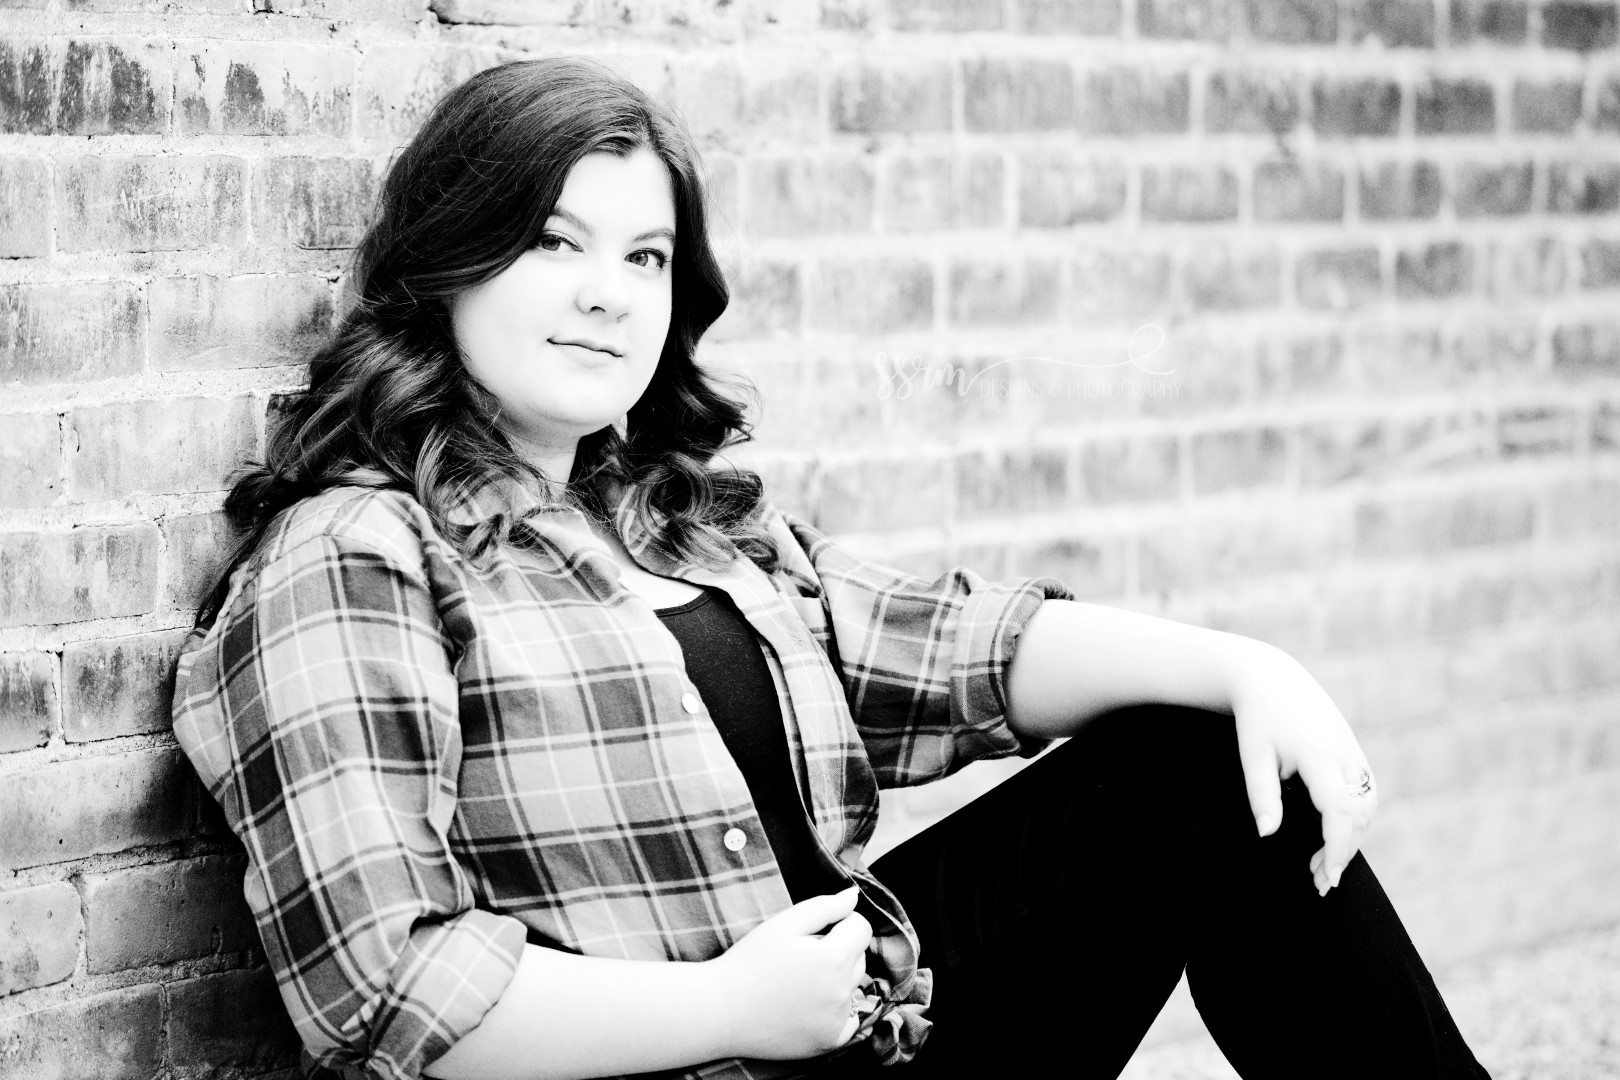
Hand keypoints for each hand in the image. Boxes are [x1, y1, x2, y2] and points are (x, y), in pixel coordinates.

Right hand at [701, 885, 871, 1059]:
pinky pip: (849, 1019)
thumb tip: (853, 896)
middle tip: (802, 955)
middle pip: (859, 958)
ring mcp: (837, 1020)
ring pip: (853, 987)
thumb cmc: (748, 962)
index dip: (842, 921)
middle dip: (839, 949)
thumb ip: (823, 907)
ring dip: (838, 978)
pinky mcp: (829, 1042)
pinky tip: (809, 1004)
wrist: (721, 1011)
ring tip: (801, 981)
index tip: (817, 928)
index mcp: (833, 958)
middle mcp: (841, 992)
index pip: (861, 928)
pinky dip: (837, 1010)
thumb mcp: (783, 925)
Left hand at [1227, 645, 1378, 896]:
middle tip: (1321, 882)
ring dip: (1354, 837)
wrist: (1270, 676)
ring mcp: (1352, 749)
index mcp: (1319, 754)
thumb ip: (1261, 795)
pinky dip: (1358, 818)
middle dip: (1344, 851)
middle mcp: (1344, 752)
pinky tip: (1338, 837)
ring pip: (1368, 804)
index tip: (1327, 877)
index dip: (1337, 848)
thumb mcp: (1252, 755)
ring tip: (1326, 865)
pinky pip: (1366, 790)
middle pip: (1359, 813)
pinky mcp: (1353, 748)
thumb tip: (1267, 834)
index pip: (1339, 811)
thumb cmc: (1256, 717)